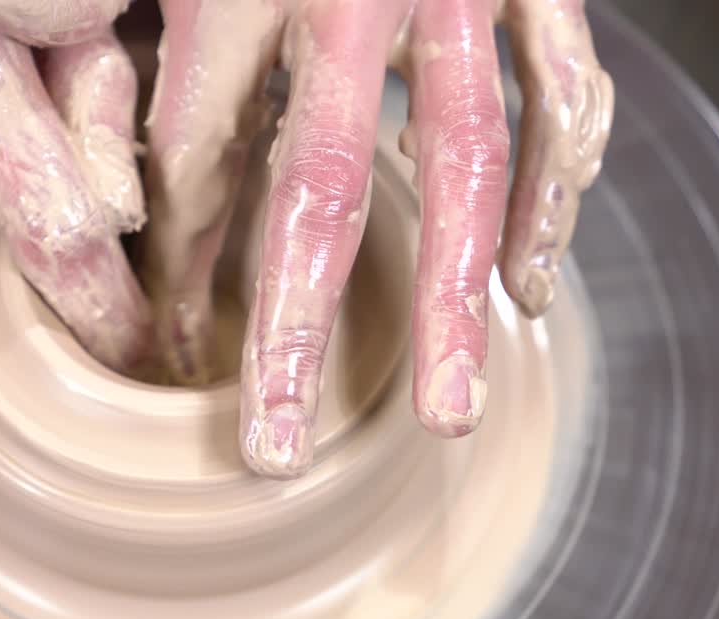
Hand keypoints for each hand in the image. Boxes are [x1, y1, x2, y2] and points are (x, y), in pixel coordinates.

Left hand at [143, 0, 612, 474]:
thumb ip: (180, 76)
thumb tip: (155, 226)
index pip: (201, 149)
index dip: (184, 262)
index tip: (171, 358)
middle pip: (322, 182)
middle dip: (298, 325)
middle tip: (277, 443)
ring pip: (467, 162)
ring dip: (455, 296)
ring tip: (445, 410)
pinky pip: (564, 102)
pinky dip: (554, 199)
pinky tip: (530, 284)